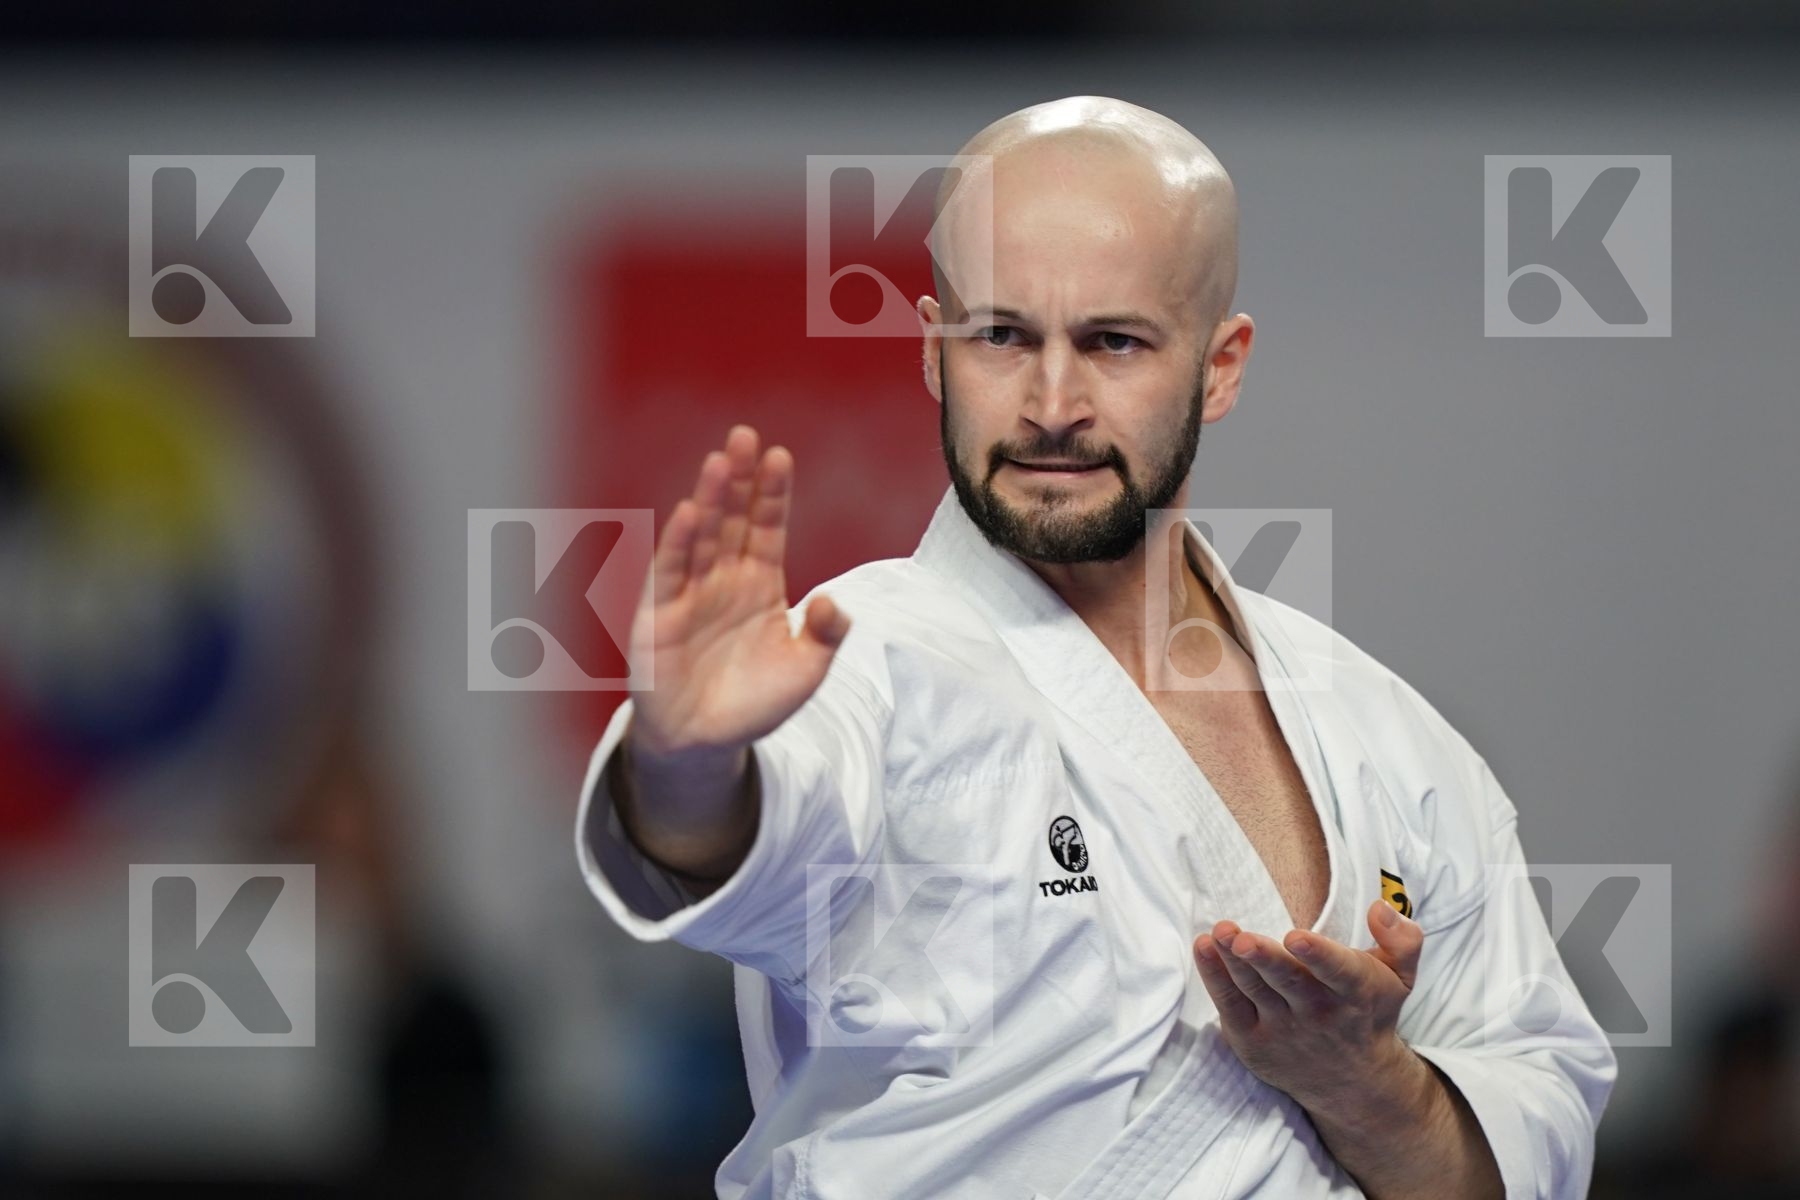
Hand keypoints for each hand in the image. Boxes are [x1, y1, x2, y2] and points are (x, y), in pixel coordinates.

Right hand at [628, 424, 850, 761]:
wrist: (705, 744)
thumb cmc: (754, 703)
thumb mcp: (806, 670)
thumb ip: (827, 635)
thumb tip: (833, 601)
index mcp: (759, 584)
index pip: (766, 527)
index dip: (772, 494)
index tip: (780, 456)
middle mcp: (723, 579)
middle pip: (732, 518)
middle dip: (738, 478)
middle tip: (745, 435)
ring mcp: (691, 594)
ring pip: (701, 536)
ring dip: (709, 498)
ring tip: (720, 461)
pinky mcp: (660, 617)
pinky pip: (670, 574)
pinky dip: (678, 544)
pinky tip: (689, 514)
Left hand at [1192, 899, 1423, 1111]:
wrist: (1353, 1083)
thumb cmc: (1369, 1013)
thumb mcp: (1400, 979)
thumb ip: (1402, 940)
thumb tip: (1380, 907)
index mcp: (1356, 992)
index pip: (1339, 972)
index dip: (1318, 955)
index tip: (1297, 936)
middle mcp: (1319, 1013)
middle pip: (1288, 982)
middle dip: (1264, 959)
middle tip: (1241, 938)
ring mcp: (1283, 1029)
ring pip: (1255, 991)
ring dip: (1232, 962)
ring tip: (1218, 934)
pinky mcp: (1252, 1040)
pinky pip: (1230, 1006)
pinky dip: (1214, 978)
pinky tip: (1204, 948)